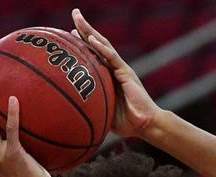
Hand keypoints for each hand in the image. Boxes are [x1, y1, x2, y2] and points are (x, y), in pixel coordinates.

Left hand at [72, 8, 160, 138]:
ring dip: (90, 31)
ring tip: (78, 19)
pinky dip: (100, 48)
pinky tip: (90, 39)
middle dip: (85, 28)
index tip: (70, 33)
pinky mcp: (126, 72)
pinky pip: (111, 58)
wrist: (145, 124)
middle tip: (74, 13)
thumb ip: (91, 106)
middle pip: (98, 43)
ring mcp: (120, 68)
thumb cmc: (126, 122)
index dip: (83, 42)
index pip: (94, 54)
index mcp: (109, 75)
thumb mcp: (103, 112)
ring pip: (103, 45)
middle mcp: (114, 67)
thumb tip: (71, 112)